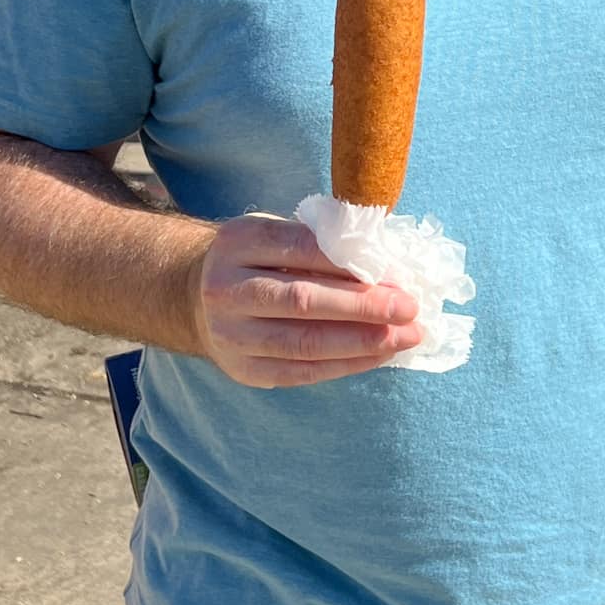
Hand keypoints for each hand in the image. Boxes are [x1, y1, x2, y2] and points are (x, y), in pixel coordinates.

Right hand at [191, 215, 422, 387]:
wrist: (194, 297)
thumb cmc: (255, 259)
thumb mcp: (275, 232)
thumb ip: (321, 242)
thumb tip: (388, 265)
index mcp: (240, 241)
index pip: (302, 248)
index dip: (352, 262)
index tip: (395, 272)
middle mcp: (228, 288)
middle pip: (304, 299)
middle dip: (364, 306)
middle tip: (410, 308)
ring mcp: (231, 334)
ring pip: (304, 342)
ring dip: (363, 342)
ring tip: (404, 337)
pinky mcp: (243, 370)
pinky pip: (301, 372)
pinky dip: (346, 365)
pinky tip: (379, 356)